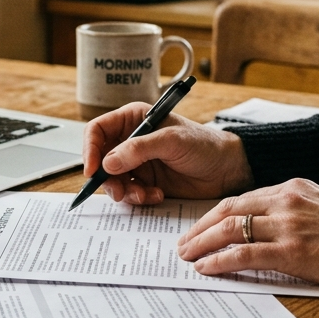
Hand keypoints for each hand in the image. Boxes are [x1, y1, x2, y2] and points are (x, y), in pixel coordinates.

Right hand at [83, 102, 253, 204]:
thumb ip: (138, 149)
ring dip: (124, 191)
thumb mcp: (172, 141)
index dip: (90, 149)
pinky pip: (129, 193)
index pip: (98, 131)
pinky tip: (156, 195)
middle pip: (100, 160)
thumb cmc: (205, 145)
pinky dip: (138, 198)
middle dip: (107, 178)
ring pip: (112, 180)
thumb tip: (108, 162)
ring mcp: (137, 163)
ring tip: (144, 194)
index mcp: (134, 119)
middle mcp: (131, 141)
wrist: (228, 170)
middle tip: (119, 192)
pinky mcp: (146, 182)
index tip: (93, 169)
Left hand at [176, 178, 318, 289]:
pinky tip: (206, 268)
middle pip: (228, 210)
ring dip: (202, 244)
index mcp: (294, 187)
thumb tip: (269, 226)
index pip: (242, 198)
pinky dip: (219, 261)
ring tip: (186, 257)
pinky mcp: (292, 251)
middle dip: (200, 227)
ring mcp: (288, 225)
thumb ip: (296, 210)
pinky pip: (244, 254)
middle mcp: (287, 200)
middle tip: (182, 243)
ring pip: (230, 229)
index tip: (200, 226)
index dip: (215, 214)